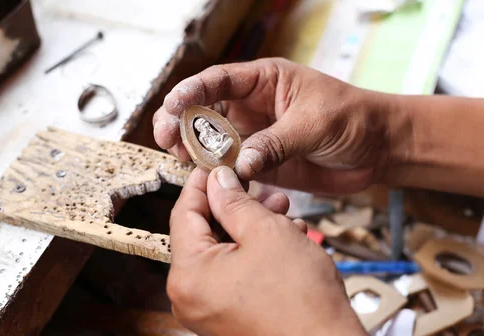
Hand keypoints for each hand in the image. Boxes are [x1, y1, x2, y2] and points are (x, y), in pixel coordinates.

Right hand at [153, 58, 394, 193]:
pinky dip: (214, 174)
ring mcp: (253, 135)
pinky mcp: (260, 163)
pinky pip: (229, 168)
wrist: (379, 148)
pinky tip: (204, 179)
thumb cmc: (353, 118)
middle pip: (204, 110)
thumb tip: (239, 165)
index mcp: (264, 81)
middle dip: (180, 121)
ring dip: (191, 149)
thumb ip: (276, 142)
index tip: (174, 104)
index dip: (192, 90)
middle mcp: (251, 106)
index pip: (220, 80)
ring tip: (179, 158)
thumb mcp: (315, 123)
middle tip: (166, 137)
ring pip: (210, 140)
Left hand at [168, 166, 365, 335]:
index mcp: (188, 275)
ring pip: (222, 252)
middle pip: (203, 234)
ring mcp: (207, 310)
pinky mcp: (227, 317)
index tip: (215, 166)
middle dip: (234, 206)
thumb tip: (217, 181)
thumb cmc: (300, 299)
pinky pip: (232, 273)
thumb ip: (234, 201)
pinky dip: (253, 253)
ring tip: (281, 212)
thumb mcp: (265, 232)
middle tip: (257, 187)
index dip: (201, 184)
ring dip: (249, 227)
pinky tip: (283, 238)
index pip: (183, 214)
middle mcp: (189, 296)